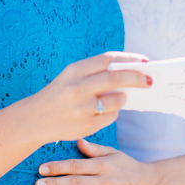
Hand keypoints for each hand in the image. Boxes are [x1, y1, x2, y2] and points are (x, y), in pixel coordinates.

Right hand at [28, 52, 151, 144]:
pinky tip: (103, 112)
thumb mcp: (71, 76)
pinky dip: (112, 113)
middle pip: (117, 79)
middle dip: (137, 78)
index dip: (129, 59)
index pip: (108, 60)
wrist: (35, 119)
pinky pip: (111, 118)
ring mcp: (81, 108)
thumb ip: (96, 72)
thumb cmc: (59, 93)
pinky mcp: (85, 126)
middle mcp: (77, 88)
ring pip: (117, 101)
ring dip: (123, 98)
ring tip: (119, 98)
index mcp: (74, 70)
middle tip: (150, 80)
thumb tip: (129, 71)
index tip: (144, 61)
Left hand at [35, 138, 164, 184]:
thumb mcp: (114, 153)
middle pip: (77, 182)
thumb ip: (95, 149)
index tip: (41, 169)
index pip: (77, 165)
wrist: (153, 183)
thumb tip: (78, 141)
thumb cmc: (128, 166)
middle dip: (56, 183)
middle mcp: (106, 181)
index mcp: (103, 165)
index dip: (58, 167)